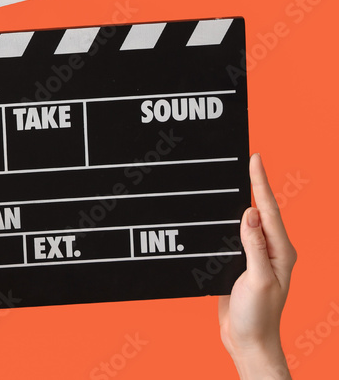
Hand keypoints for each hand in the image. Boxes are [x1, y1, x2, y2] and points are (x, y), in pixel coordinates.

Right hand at [219, 153, 297, 378]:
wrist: (247, 341)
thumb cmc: (258, 316)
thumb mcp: (257, 280)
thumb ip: (254, 246)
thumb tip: (251, 213)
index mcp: (280, 252)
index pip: (269, 210)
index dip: (260, 183)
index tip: (254, 159)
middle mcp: (271, 251)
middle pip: (261, 210)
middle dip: (253, 185)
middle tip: (245, 160)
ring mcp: (256, 257)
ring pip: (247, 221)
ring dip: (239, 201)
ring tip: (232, 179)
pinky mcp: (241, 264)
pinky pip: (234, 236)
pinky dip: (227, 220)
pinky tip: (219, 213)